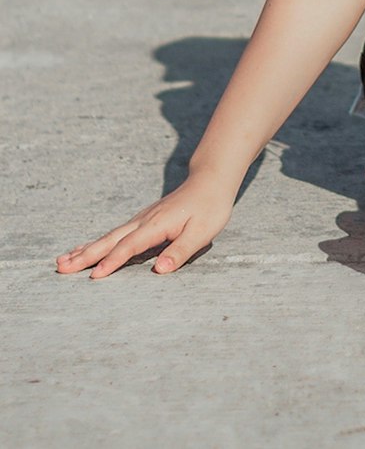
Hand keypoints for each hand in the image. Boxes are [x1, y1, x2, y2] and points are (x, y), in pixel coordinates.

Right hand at [55, 173, 234, 278]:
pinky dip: (97, 242)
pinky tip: (86, 248)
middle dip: (85, 255)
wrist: (210, 180)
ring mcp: (141, 219)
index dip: (113, 262)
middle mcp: (144, 221)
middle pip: (110, 240)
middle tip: (61, 267)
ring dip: (86, 249)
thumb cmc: (210, 208)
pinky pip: (115, 234)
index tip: (94, 276)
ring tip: (62, 261)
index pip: (130, 246)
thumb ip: (180, 251)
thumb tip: (158, 270)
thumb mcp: (202, 232)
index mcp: (157, 225)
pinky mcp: (143, 221)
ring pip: (109, 236)